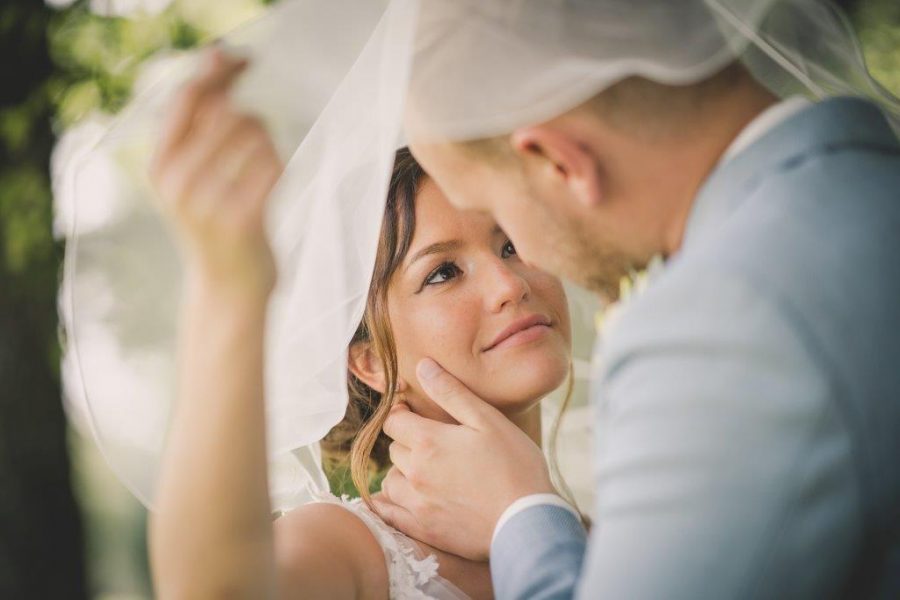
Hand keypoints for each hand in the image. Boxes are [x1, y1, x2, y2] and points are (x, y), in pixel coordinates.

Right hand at [150, 48, 282, 302]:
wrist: (228, 289)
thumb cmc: (218, 222)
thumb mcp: (193, 174)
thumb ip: (202, 121)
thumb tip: (220, 56)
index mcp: (159, 165)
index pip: (189, 97)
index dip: (219, 70)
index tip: (243, 60)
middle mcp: (175, 182)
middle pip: (226, 110)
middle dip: (251, 114)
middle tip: (259, 136)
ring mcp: (206, 203)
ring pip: (253, 132)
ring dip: (268, 140)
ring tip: (262, 166)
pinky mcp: (240, 221)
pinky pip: (272, 165)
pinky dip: (279, 166)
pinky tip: (272, 184)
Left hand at [374, 358, 555, 560]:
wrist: (528, 521)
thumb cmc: (514, 465)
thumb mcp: (487, 420)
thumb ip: (451, 392)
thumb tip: (423, 366)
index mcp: (428, 441)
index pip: (393, 420)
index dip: (402, 413)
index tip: (414, 414)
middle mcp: (415, 472)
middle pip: (393, 448)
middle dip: (407, 442)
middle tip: (432, 442)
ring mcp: (417, 504)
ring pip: (391, 480)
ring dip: (402, 472)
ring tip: (426, 472)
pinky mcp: (423, 529)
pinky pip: (390, 514)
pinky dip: (391, 504)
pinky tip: (407, 500)